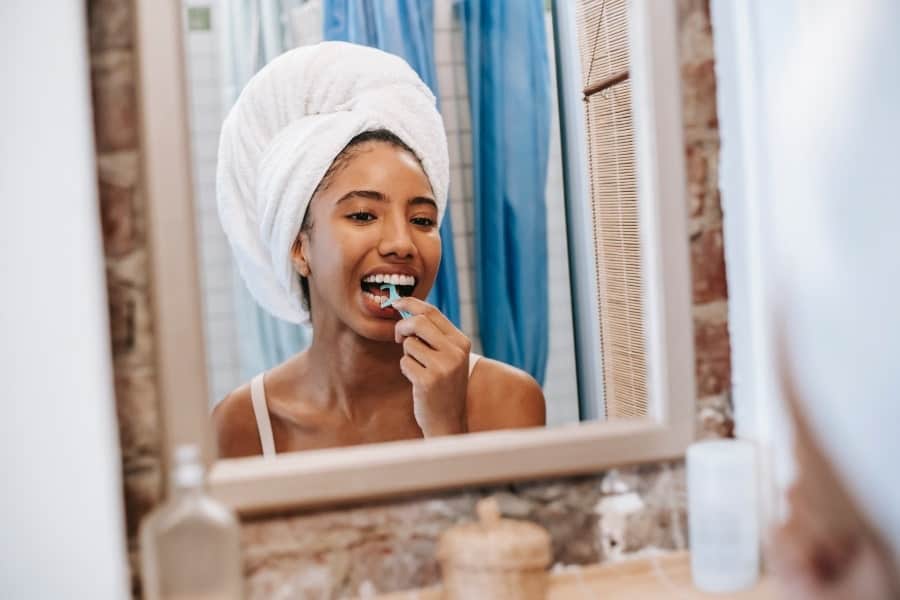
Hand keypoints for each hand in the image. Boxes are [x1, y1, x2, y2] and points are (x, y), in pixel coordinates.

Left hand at [392, 297, 470, 436]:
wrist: (448, 421)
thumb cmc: (443, 386)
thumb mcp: (448, 357)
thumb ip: (434, 335)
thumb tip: (407, 309)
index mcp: (462, 341)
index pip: (432, 312)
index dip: (410, 303)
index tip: (395, 302)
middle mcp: (455, 352)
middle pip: (418, 322)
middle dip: (402, 327)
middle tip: (397, 338)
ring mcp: (443, 366)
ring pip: (409, 343)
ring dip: (407, 355)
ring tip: (419, 369)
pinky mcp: (428, 380)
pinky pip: (405, 362)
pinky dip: (406, 370)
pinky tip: (418, 382)